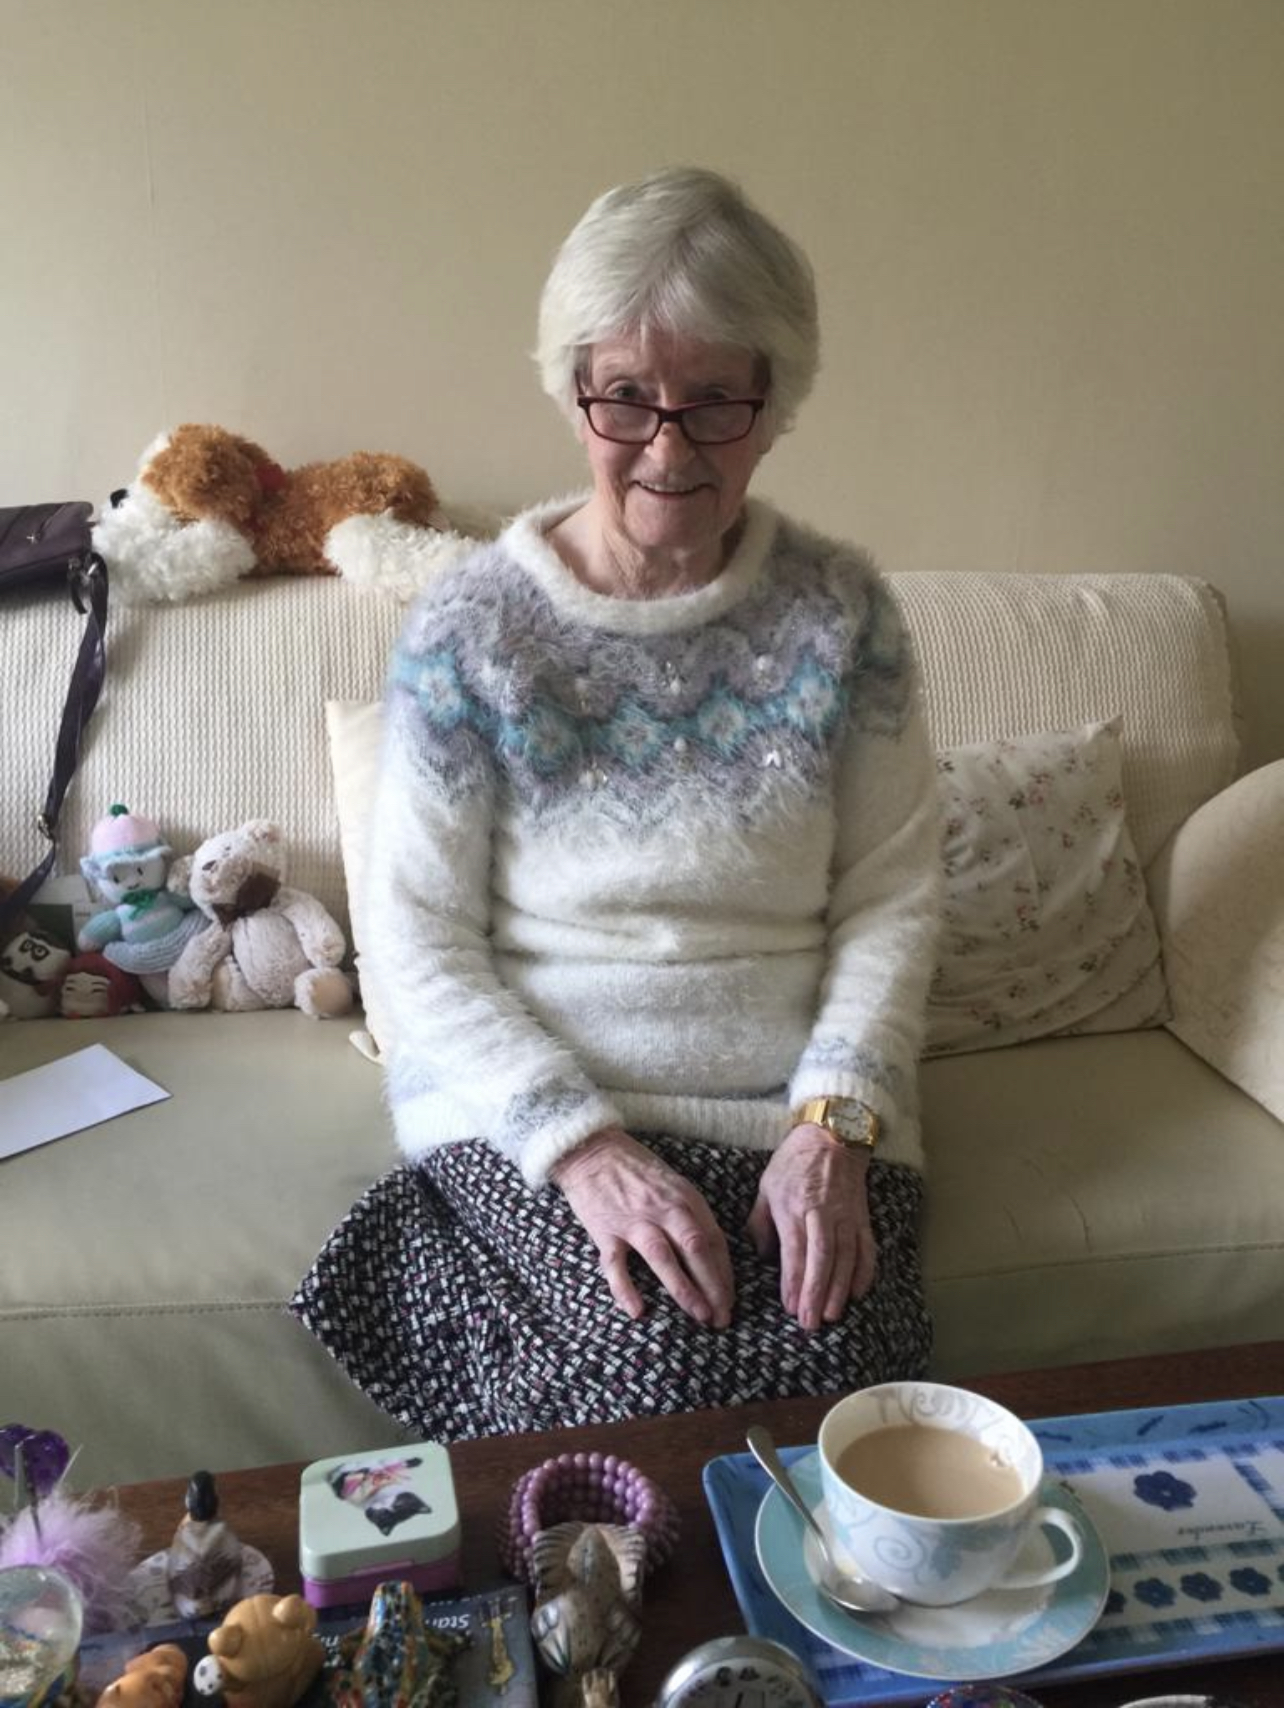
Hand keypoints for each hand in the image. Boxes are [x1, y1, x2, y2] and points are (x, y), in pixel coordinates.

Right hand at [551, 1127, 734, 1327]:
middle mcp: (663, 1209)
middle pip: (695, 1250)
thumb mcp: (673, 1183)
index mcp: (684, 1198)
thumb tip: (709, 1253)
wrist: (591, 1150)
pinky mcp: (605, 1230)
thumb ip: (690, 1214)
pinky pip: (616, 1264)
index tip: (730, 1300)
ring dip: (684, 1289)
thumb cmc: (635, 1168)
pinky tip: (638, 1311)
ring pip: (663, 1258)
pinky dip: (626, 1289)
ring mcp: (633, 1220)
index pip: (713, 1240)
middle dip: (714, 1286)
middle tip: (722, 1318)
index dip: (725, 1273)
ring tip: (699, 1316)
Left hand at [746, 1124, 876, 1330]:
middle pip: (822, 1259)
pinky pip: (866, 1248)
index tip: (790, 1307)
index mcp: (793, 1206)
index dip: (794, 1282)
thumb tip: (765, 1257)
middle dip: (817, 1293)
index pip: (795, 1251)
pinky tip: (858, 1293)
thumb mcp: (766, 1187)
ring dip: (840, 1289)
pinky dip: (864, 1272)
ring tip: (833, 1314)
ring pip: (846, 1258)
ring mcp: (846, 1215)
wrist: (833, 1135)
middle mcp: (822, 1213)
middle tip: (811, 1322)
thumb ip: (761, 1223)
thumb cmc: (793, 1162)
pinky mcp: (862, 1216)